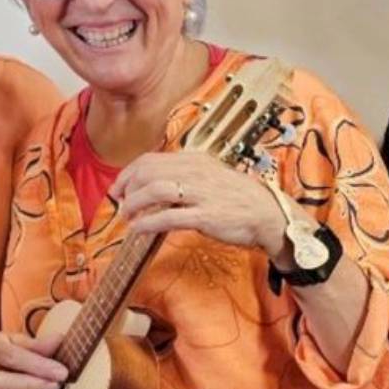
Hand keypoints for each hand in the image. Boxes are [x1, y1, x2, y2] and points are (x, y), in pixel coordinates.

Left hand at [112, 152, 285, 255]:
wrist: (269, 214)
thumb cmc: (238, 198)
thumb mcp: (211, 176)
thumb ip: (185, 176)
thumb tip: (155, 183)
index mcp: (196, 160)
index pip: (151, 159)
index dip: (128, 173)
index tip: (119, 187)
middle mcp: (196, 172)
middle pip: (148, 172)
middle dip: (127, 188)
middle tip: (120, 203)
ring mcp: (201, 193)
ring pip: (155, 190)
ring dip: (134, 204)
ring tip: (128, 216)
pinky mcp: (205, 216)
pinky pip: (168, 217)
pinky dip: (148, 223)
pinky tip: (139, 229)